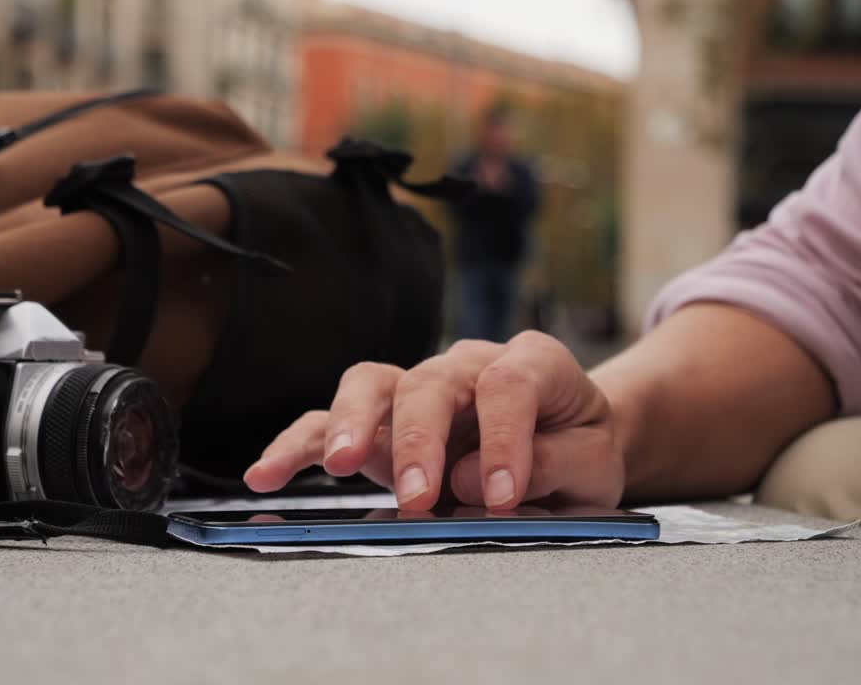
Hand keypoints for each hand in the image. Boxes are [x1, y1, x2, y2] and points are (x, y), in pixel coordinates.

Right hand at [242, 332, 622, 508]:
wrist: (573, 444)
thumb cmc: (582, 449)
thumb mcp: (594, 464)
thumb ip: (551, 466)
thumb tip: (474, 481)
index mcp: (532, 363)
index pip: (509, 384)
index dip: (503, 438)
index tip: (501, 495)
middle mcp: (468, 366)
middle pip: (430, 380)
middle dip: (420, 438)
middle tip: (419, 496)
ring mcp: (419, 391)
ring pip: (371, 385)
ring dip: (353, 425)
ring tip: (340, 466)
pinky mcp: (383, 423)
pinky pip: (331, 422)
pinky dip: (299, 446)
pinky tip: (266, 475)